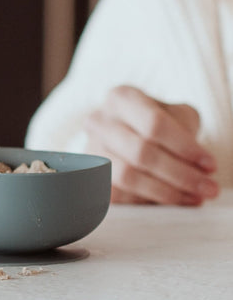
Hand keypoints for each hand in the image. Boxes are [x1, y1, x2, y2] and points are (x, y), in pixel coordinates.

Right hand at [82, 85, 217, 205]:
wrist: (121, 133)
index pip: (155, 124)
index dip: (185, 148)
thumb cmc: (153, 122)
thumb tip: (196, 166)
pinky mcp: (89, 176)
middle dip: (180, 174)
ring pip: (128, 177)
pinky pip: (119, 194)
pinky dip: (148, 201)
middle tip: (207, 188)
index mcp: (121, 98)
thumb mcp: (175, 114)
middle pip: (141, 153)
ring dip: (166, 192)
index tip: (210, 165)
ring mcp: (90, 149)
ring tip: (194, 198)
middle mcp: (99, 122)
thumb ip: (185, 131)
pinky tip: (172, 201)